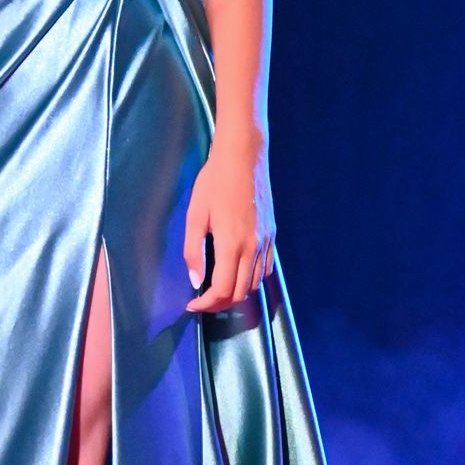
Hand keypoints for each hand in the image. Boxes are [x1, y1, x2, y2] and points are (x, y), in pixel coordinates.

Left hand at [183, 134, 274, 313]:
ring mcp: (265, 242)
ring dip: (235, 293)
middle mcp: (253, 247)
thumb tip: (196, 281)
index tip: (192, 305)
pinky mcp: (272, 235)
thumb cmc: (214, 182)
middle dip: (219, 304)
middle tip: (202, 301)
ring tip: (217, 290)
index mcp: (231, 244)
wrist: (244, 158)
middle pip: (240, 292)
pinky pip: (265, 269)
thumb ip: (193, 251)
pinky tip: (237, 273)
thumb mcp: (195, 215)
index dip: (206, 305)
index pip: (222, 290)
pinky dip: (251, 279)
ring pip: (254, 283)